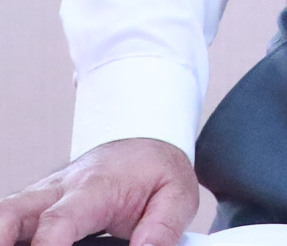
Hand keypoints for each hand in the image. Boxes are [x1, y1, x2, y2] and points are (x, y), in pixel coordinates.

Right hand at [0, 140, 197, 245]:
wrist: (145, 143)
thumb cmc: (157, 170)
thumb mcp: (178, 195)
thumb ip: (162, 229)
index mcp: (94, 188)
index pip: (58, 221)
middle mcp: (58, 190)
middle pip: (10, 213)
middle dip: (1, 239)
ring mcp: (43, 197)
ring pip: (5, 215)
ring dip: (3, 237)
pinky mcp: (37, 206)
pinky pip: (13, 222)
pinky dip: (12, 237)